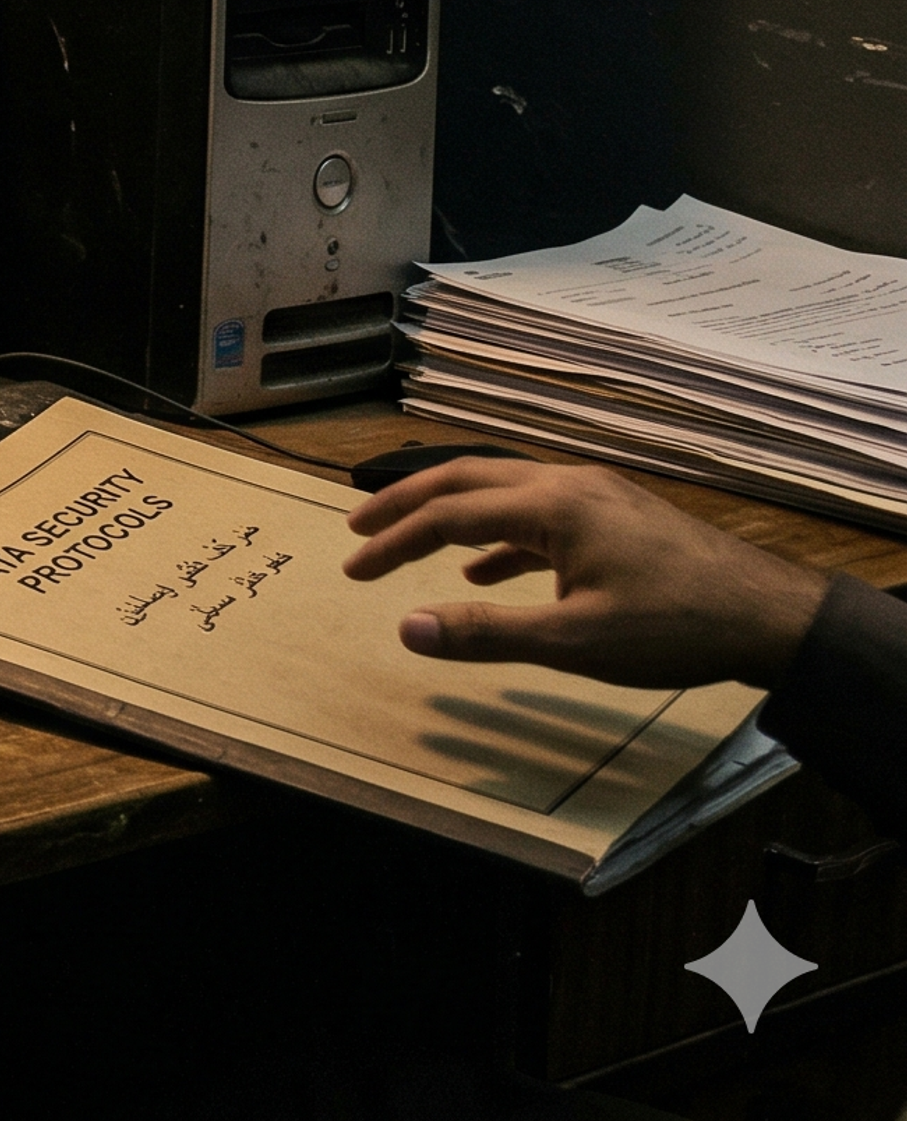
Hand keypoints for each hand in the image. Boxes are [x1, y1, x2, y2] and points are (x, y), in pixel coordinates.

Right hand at [341, 457, 829, 688]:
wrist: (769, 617)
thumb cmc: (674, 628)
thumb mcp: (573, 642)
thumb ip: (484, 632)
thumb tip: (407, 628)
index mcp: (552, 505)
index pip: (448, 514)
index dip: (393, 541)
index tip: (352, 569)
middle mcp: (568, 484)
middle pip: (465, 478)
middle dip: (406, 502)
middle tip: (359, 527)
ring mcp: (596, 495)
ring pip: (501, 488)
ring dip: (449, 512)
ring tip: (409, 539)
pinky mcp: (616, 515)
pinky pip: (536, 511)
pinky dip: (497, 535)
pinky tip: (486, 571)